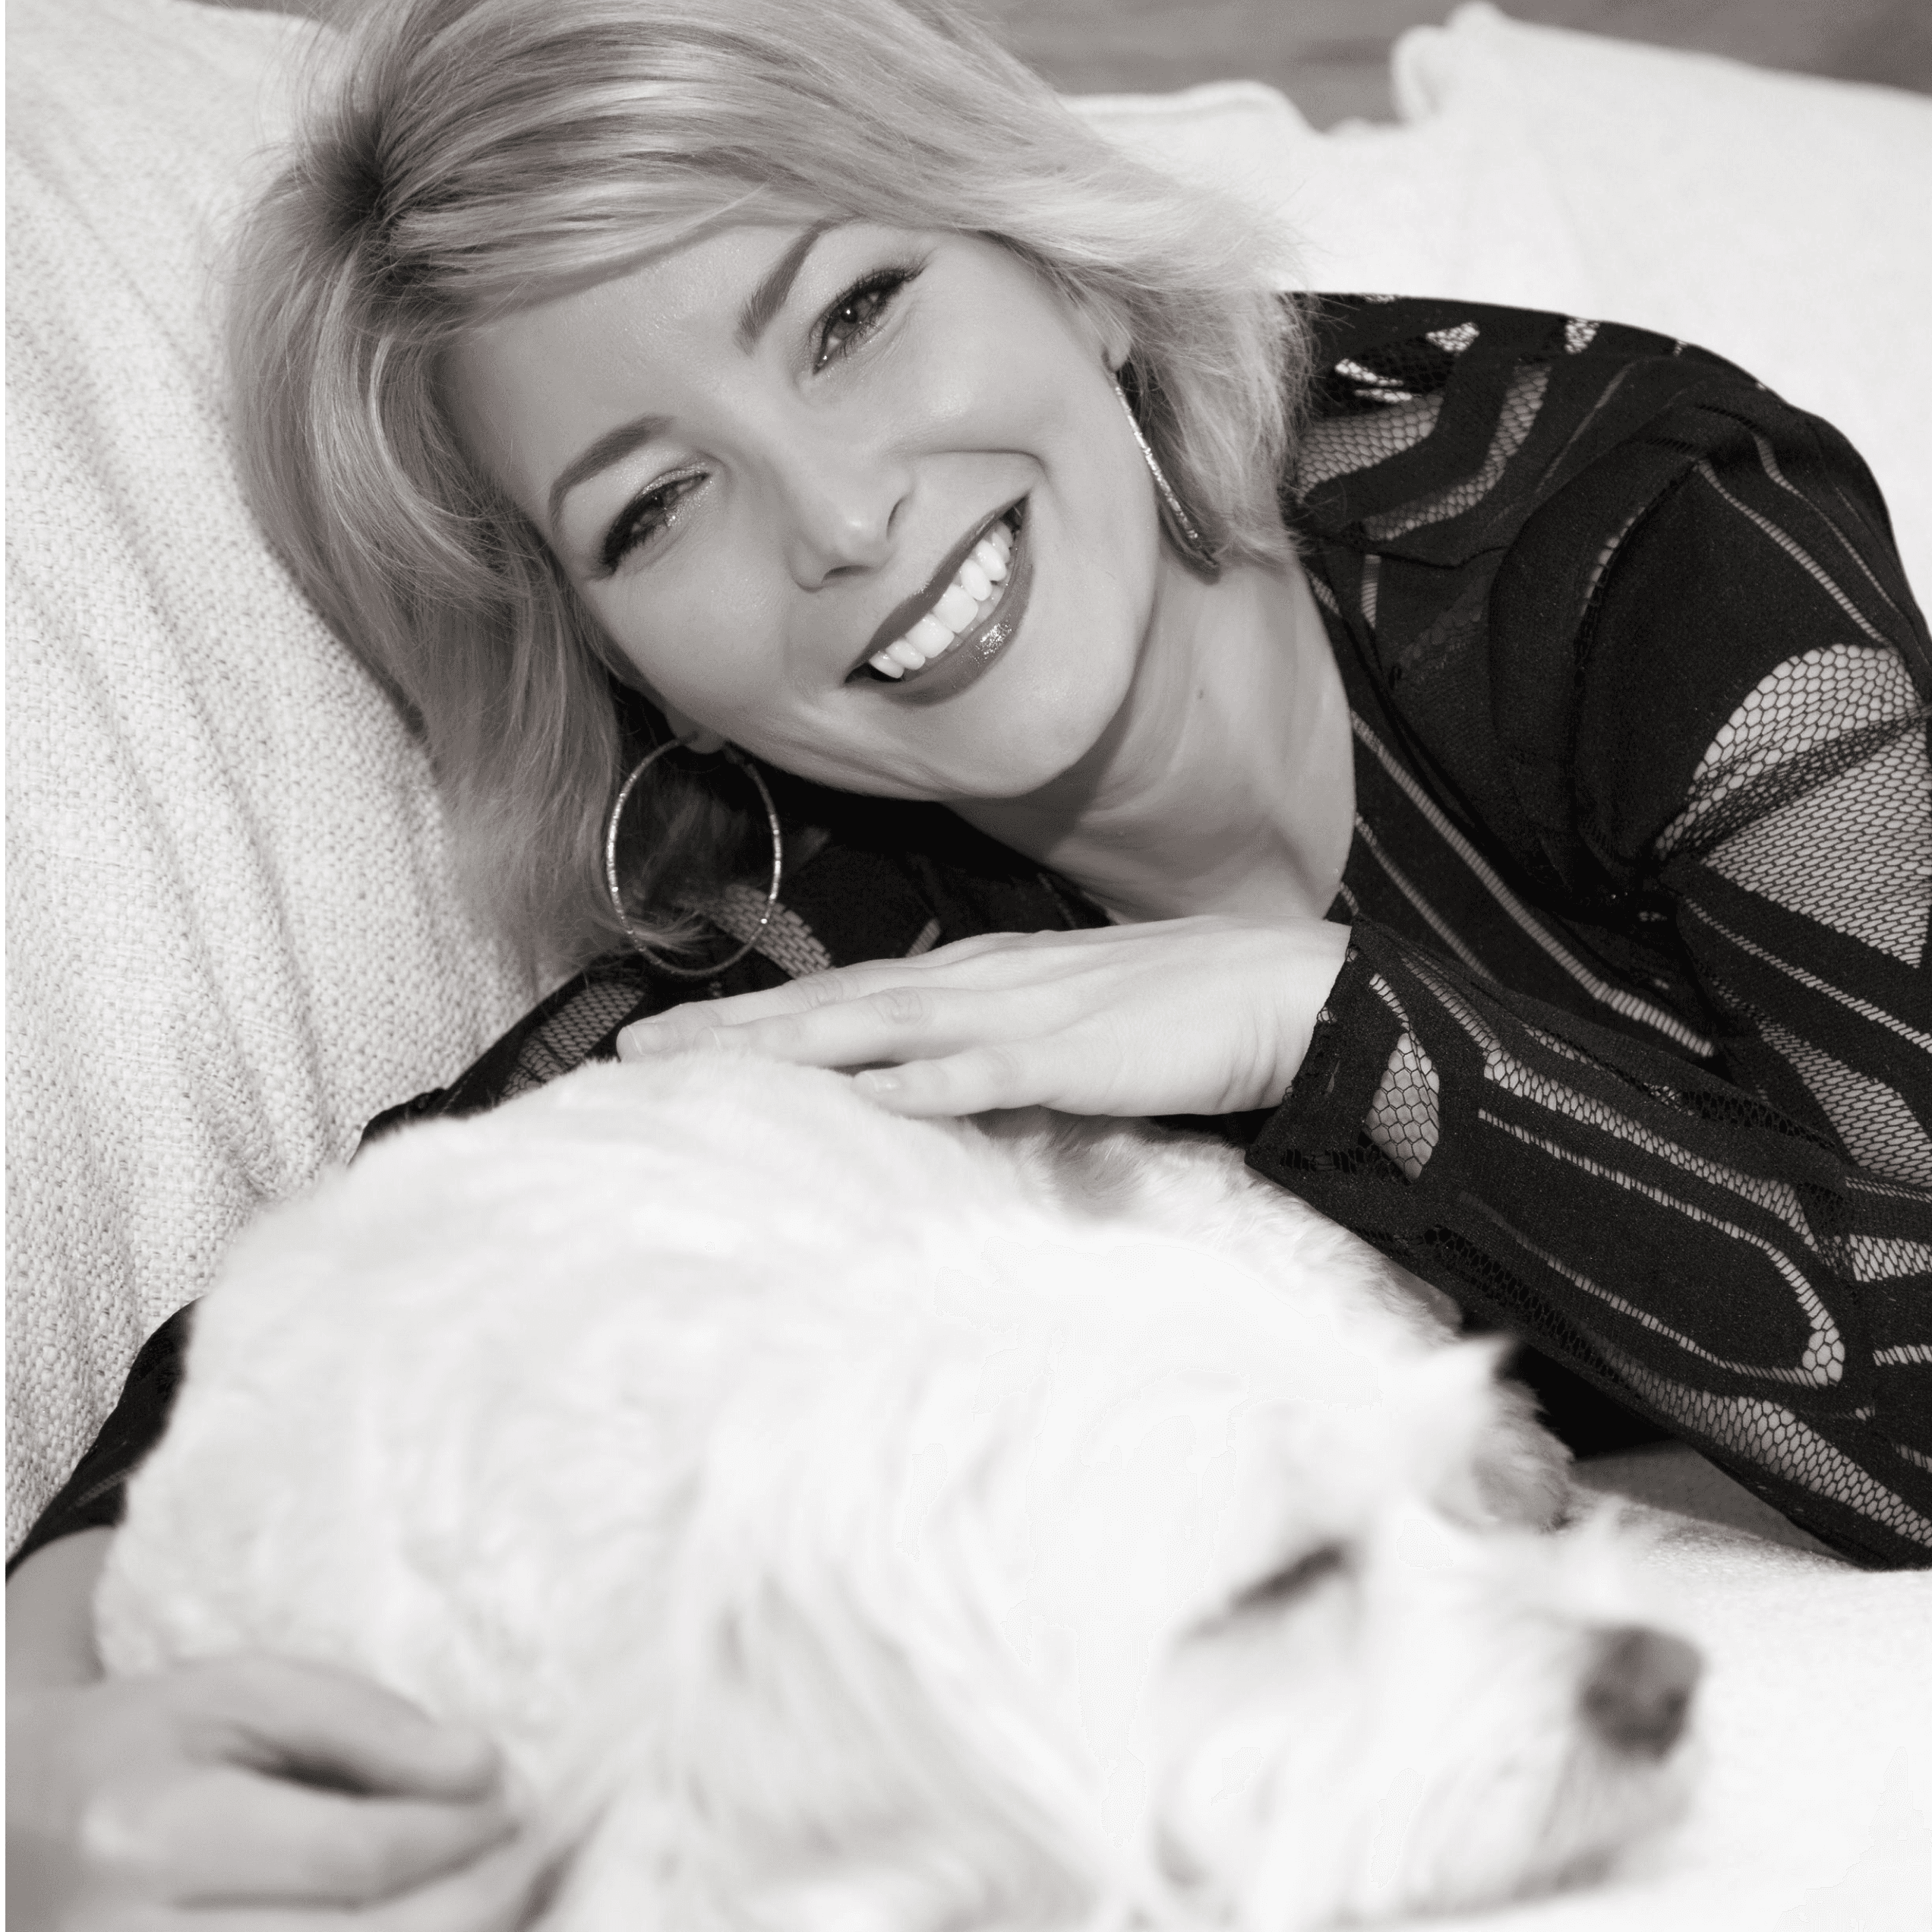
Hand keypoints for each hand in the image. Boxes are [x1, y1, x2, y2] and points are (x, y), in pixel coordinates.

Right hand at [6, 1655, 547, 1931]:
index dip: (462, 1833)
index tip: (522, 1797)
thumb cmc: (141, 1747)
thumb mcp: (240, 1692)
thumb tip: (485, 1770)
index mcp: (150, 1838)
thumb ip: (365, 1722)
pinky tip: (440, 1929)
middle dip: (477, 1906)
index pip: (356, 1858)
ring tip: (507, 1899)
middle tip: (536, 1856)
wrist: (14, 1829)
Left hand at [617, 914, 1351, 1117]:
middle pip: (831, 1007)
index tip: (665, 1043)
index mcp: (972, 979)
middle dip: (728, 1033)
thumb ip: (985, 1050)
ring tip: (704, 1067)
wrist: (1280, 989)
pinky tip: (868, 1098)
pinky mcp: (1073, 1054)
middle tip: (630, 1058)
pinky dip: (925, 1081)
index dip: (749, 1020)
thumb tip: (918, 1084)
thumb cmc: (1169, 1012)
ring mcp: (1020, 1015)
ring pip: (880, 1027)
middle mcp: (976, 984)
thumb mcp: (1057, 1025)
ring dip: (788, 1046)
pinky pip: (986, 1071)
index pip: (839, 997)